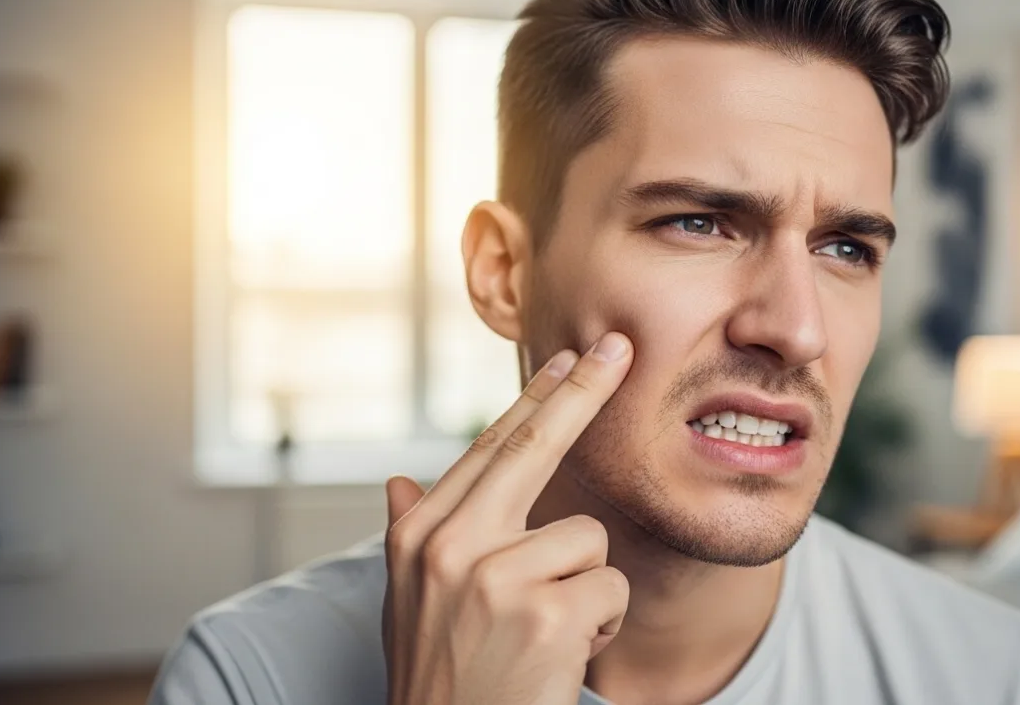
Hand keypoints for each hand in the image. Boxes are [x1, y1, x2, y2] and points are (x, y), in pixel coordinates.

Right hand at [383, 333, 634, 704]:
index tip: (570, 359)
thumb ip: (411, 536)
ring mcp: (495, 578)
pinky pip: (610, 589)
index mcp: (420, 536)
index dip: (536, 399)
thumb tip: (400, 481)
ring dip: (586, 589)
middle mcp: (450, 546)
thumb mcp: (408, 604)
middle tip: (620, 348)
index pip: (489, 448)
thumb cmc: (437, 678)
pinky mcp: (545, 614)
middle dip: (584, 394)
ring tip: (547, 633)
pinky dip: (600, 626)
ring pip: (588, 539)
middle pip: (534, 447)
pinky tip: (562, 656)